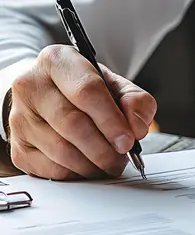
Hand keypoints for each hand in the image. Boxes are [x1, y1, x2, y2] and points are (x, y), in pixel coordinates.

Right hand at [7, 44, 156, 179]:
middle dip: (104, 148)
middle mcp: (31, 85)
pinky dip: (76, 174)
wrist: (45, 96)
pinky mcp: (18, 147)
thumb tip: (137, 126)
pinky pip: (52, 169)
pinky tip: (87, 166)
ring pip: (62, 151)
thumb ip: (134, 99)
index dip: (111, 120)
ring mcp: (19, 118)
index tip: (128, 139)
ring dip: (93, 164)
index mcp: (57, 60)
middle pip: (73, 124)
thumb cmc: (80, 89)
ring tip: (108, 162)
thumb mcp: (112, 84)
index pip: (86, 90)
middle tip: (121, 157)